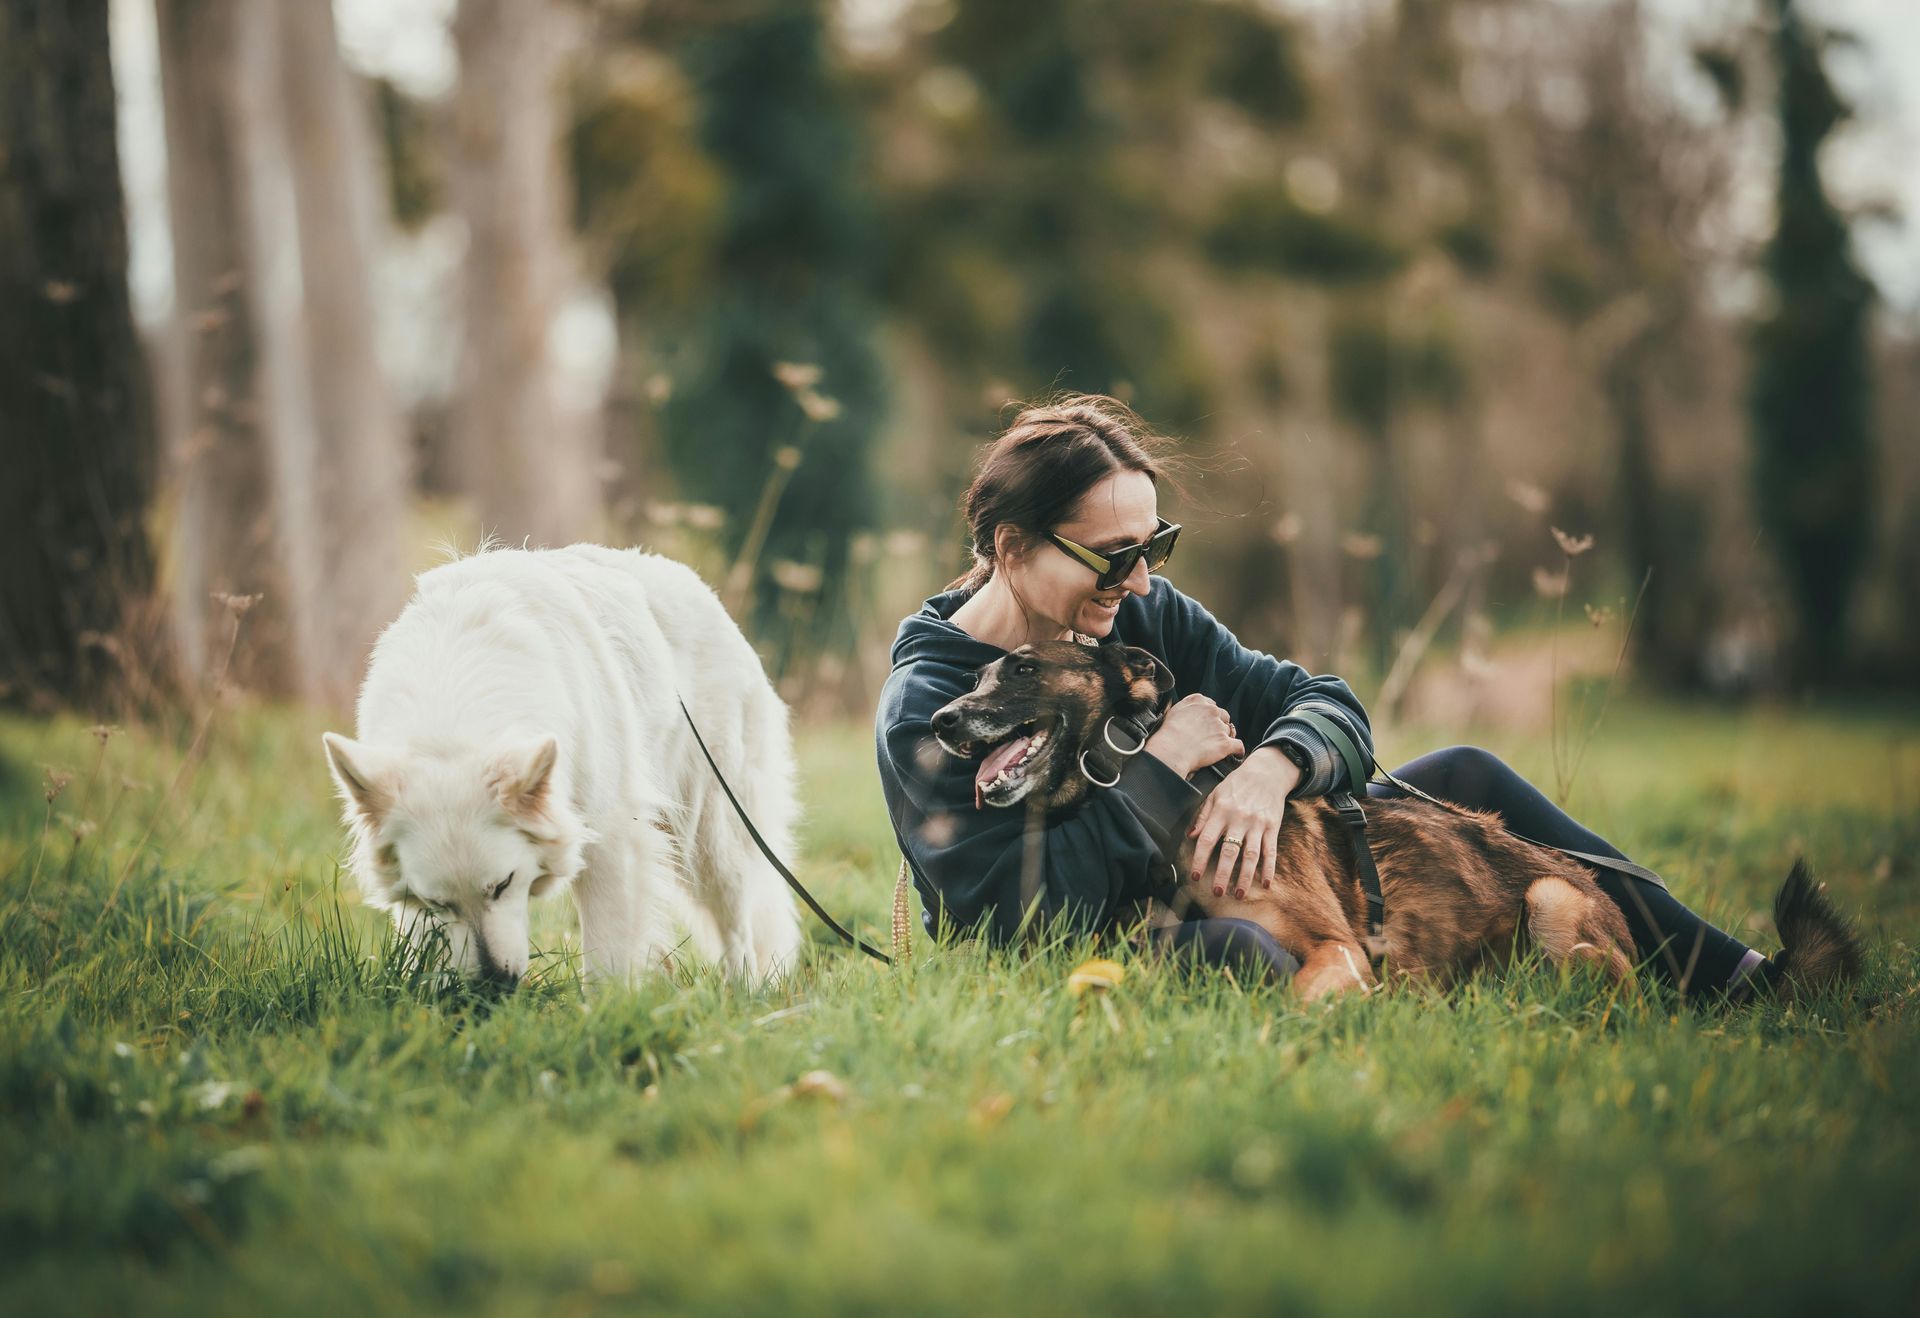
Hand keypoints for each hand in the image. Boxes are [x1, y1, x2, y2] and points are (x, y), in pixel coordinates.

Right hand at [1143, 694, 1242, 779]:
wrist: (1171, 749)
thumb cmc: (1168, 733)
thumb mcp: (1174, 710)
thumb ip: (1187, 706)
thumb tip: (1191, 712)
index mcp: (1199, 701)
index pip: (1212, 705)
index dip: (1210, 716)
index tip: (1206, 722)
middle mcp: (1212, 711)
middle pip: (1223, 716)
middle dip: (1219, 725)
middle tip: (1211, 735)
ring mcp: (1220, 727)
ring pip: (1229, 731)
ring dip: (1225, 737)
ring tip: (1216, 746)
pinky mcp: (1225, 743)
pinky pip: (1238, 745)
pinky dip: (1238, 750)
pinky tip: (1236, 753)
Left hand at [1189, 746, 1301, 899]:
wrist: (1267, 771)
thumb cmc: (1237, 784)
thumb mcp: (1215, 794)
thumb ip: (1203, 815)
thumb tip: (1191, 836)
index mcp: (1221, 811)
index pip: (1207, 839)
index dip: (1200, 859)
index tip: (1195, 877)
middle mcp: (1239, 818)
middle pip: (1230, 851)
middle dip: (1223, 874)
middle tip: (1217, 892)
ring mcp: (1257, 824)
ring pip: (1251, 855)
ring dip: (1245, 877)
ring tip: (1239, 894)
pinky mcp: (1273, 826)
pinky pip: (1270, 851)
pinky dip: (1269, 869)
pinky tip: (1265, 884)